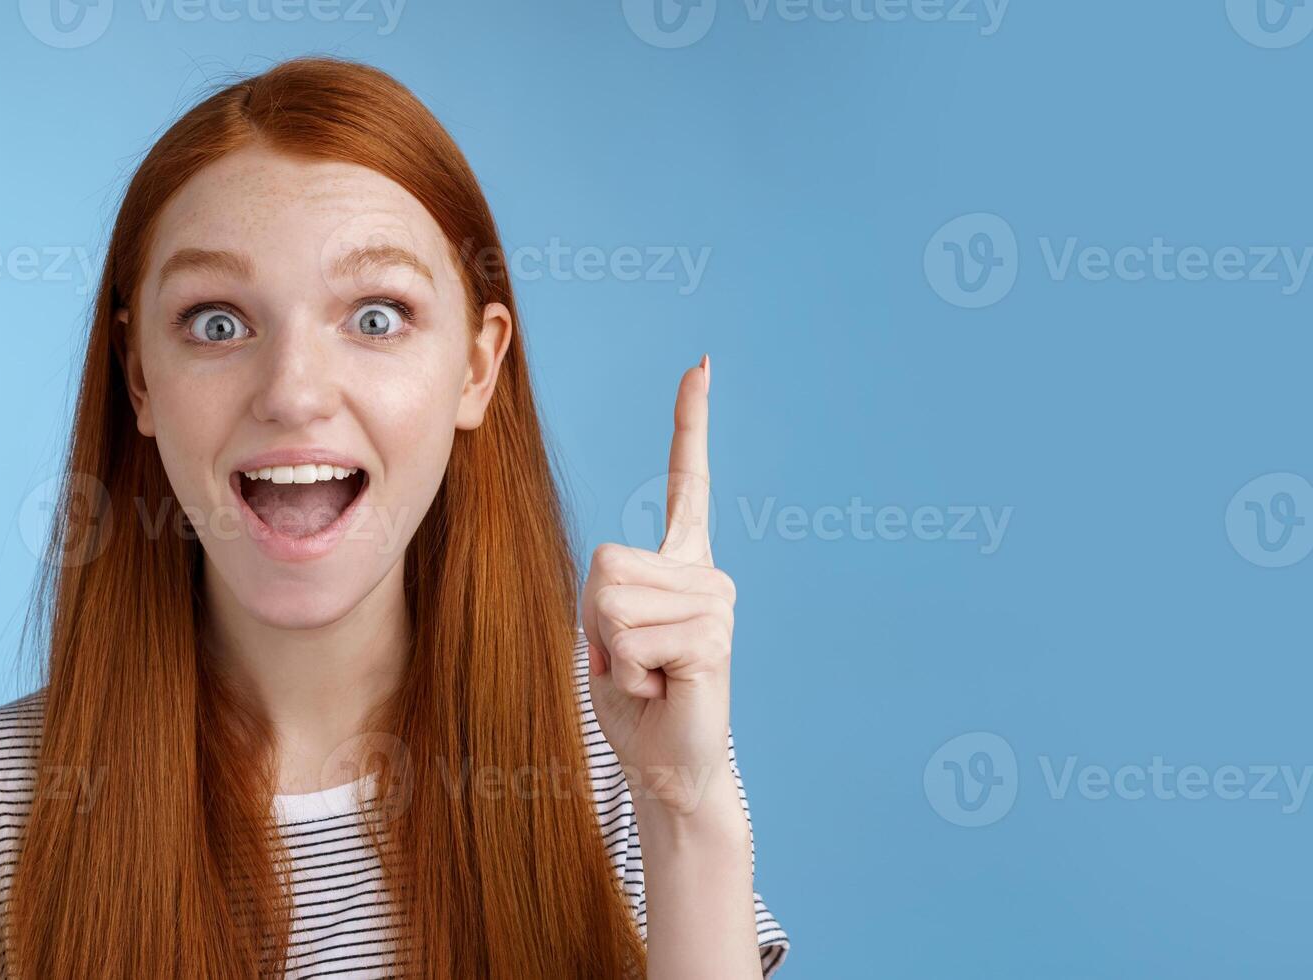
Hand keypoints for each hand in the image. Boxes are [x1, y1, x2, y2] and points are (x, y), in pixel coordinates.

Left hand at [584, 356, 740, 822]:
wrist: (669, 764)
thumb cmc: (635, 700)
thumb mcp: (607, 630)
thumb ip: (608, 590)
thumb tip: (610, 579)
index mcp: (682, 562)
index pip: (689, 480)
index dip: (691, 423)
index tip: (702, 364)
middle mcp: (706, 573)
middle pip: (604, 561)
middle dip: (596, 619)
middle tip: (629, 658)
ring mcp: (716, 602)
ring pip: (612, 600)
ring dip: (611, 650)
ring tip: (647, 674)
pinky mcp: (713, 637)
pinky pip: (630, 639)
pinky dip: (626, 673)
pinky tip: (660, 688)